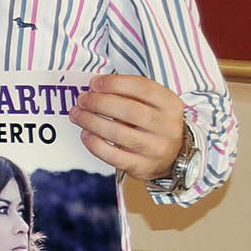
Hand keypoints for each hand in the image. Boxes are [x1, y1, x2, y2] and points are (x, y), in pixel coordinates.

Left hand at [68, 74, 184, 179]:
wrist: (173, 156)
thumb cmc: (155, 124)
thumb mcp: (154, 104)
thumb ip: (129, 93)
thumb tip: (96, 88)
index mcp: (170, 105)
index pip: (143, 88)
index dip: (115, 83)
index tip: (95, 83)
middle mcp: (167, 127)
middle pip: (129, 110)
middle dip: (99, 102)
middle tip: (82, 99)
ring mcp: (155, 149)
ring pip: (118, 133)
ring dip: (91, 121)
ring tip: (77, 114)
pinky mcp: (142, 167)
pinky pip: (113, 156)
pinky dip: (95, 143)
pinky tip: (86, 134)